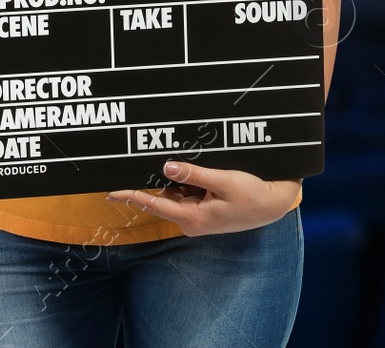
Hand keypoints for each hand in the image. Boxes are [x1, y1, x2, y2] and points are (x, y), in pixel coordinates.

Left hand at [105, 161, 300, 235]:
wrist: (275, 204)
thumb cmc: (253, 195)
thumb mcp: (224, 181)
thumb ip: (194, 174)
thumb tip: (165, 168)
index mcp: (193, 218)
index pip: (154, 204)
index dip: (130, 196)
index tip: (110, 192)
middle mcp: (191, 221)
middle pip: (163, 196)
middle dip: (162, 180)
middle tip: (162, 164)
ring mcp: (196, 217)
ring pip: (175, 192)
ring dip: (179, 180)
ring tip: (199, 171)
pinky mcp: (203, 210)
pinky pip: (187, 193)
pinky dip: (189, 182)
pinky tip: (202, 173)